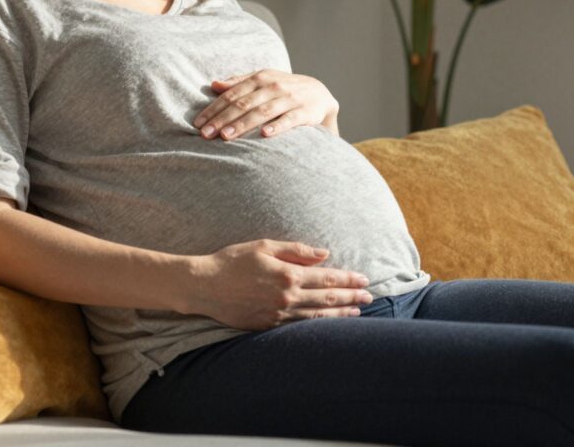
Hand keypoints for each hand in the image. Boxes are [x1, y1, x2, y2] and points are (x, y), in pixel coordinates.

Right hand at [186, 240, 373, 329]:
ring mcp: (277, 314)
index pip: (326, 278)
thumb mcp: (264, 246)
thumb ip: (296, 250)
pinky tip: (329, 323)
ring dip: (340, 314)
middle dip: (351, 297)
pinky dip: (318, 325)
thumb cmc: (232, 260)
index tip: (364, 279)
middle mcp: (286, 297)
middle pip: (327, 298)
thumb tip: (324, 253)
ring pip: (317, 316)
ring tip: (357, 312)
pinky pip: (299, 327)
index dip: (348, 279)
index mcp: (287, 274)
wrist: (204, 286)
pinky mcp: (268, 326)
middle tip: (369, 297)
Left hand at [194, 69, 339, 139]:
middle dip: (222, 119)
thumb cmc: (284, 89)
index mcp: (260, 78)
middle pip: (243, 103)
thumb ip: (239, 82)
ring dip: (243, 124)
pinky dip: (278, 126)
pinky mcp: (306, 112)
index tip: (198, 124)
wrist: (321, 94)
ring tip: (226, 136)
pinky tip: (265, 134)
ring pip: (262, 111)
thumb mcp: (263, 81)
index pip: (232, 94)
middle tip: (206, 134)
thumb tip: (213, 85)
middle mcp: (274, 86)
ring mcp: (290, 98)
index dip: (214, 109)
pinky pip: (290, 119)